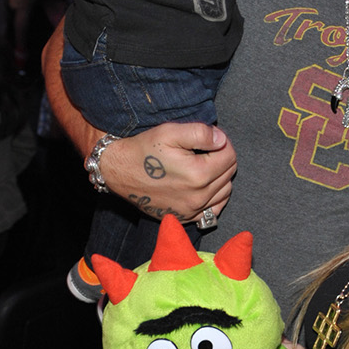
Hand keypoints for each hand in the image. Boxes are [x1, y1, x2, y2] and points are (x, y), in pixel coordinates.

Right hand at [100, 122, 236, 223]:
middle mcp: (198, 196)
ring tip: (203, 165)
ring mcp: (192, 210)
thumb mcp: (170, 132)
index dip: (223, 142)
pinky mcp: (186, 217)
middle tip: (204, 149)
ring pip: (225, 191)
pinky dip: (215, 196)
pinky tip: (203, 186)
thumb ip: (201, 133)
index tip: (209, 138)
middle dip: (222, 157)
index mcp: (198, 174)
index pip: (230, 156)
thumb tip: (222, 140)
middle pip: (229, 173)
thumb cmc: (143, 150)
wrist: (118, 171)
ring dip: (220, 176)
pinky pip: (214, 209)